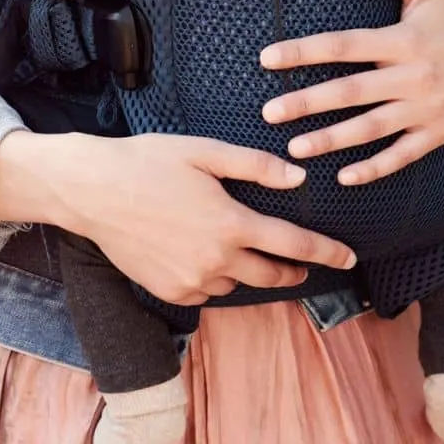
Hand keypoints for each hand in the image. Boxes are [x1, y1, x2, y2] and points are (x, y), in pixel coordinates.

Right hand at [57, 133, 357, 305]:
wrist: (93, 191)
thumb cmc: (150, 161)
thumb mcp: (206, 152)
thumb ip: (256, 167)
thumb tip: (298, 179)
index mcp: (230, 224)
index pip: (294, 245)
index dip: (326, 252)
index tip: (350, 258)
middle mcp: (216, 260)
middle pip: (272, 274)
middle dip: (293, 269)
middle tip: (302, 263)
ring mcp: (191, 281)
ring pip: (237, 283)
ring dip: (248, 268)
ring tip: (238, 244)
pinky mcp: (170, 291)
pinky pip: (207, 290)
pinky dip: (215, 276)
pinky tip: (203, 251)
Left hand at [259, 0, 443, 185]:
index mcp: (404, 39)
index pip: (345, 45)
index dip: (304, 51)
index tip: (267, 58)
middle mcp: (414, 75)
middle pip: (352, 92)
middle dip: (307, 103)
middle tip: (269, 112)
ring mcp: (427, 108)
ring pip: (372, 128)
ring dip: (331, 140)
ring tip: (293, 149)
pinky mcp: (438, 133)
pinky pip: (403, 156)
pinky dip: (375, 168)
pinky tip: (343, 178)